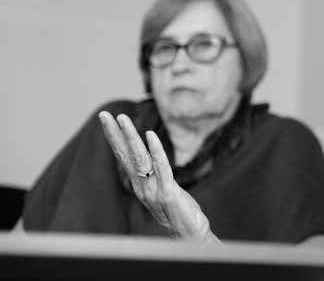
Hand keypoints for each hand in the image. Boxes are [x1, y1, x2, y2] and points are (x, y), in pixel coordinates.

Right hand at [98, 111, 217, 241]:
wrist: (191, 236)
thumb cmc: (180, 212)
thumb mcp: (163, 190)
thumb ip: (156, 175)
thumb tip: (151, 158)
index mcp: (140, 184)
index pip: (124, 157)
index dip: (115, 138)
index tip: (106, 120)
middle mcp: (142, 187)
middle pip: (126, 156)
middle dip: (116, 134)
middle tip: (105, 115)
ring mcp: (154, 190)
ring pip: (139, 158)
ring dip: (130, 137)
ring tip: (123, 119)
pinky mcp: (169, 192)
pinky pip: (161, 168)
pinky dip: (156, 150)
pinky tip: (150, 135)